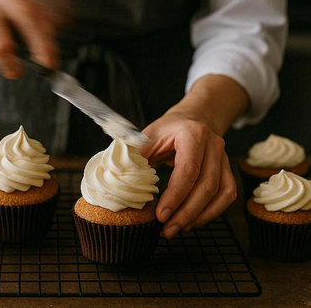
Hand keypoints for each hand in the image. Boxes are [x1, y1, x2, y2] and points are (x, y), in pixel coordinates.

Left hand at [140, 109, 236, 238]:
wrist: (193, 118)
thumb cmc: (168, 129)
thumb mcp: (148, 135)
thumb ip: (136, 155)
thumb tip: (119, 177)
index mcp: (192, 133)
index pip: (188, 169)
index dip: (176, 195)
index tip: (161, 215)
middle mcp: (213, 144)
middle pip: (207, 184)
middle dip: (187, 212)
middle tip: (168, 229)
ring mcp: (224, 157)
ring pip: (220, 192)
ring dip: (200, 215)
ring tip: (178, 228)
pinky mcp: (228, 169)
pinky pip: (227, 195)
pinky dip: (212, 211)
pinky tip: (194, 220)